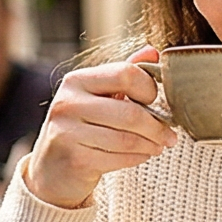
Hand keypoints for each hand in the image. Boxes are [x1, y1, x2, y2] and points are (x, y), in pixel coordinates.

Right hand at [23, 47, 177, 208]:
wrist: (51, 169)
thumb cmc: (81, 129)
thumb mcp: (98, 97)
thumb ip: (123, 75)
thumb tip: (153, 52)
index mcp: (76, 81)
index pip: (125, 74)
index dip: (149, 88)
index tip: (155, 102)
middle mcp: (66, 103)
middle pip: (130, 112)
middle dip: (157, 126)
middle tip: (170, 135)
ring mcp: (66, 132)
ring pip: (127, 139)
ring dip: (151, 145)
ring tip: (158, 146)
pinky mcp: (74, 159)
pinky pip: (119, 158)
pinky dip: (137, 159)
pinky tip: (141, 156)